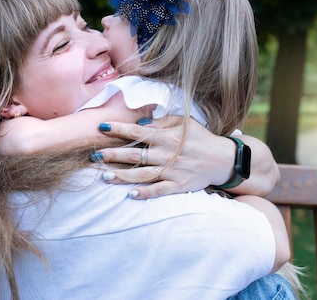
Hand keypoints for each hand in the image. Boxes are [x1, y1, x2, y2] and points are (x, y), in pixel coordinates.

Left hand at [92, 117, 234, 198]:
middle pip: (134, 154)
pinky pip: (159, 190)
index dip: (118, 129)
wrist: (223, 159)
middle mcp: (167, 154)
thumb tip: (140, 122)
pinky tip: (130, 195)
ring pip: (142, 174)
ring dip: (122, 175)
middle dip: (112, 154)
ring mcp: (172, 171)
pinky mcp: (179, 185)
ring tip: (104, 176)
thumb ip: (163, 121)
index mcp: (167, 136)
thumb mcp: (185, 122)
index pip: (137, 132)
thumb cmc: (202, 138)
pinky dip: (145, 193)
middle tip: (93, 156)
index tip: (101, 127)